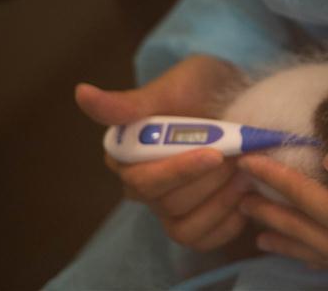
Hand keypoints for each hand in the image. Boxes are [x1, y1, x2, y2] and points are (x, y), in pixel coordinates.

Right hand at [76, 54, 253, 250]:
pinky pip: (203, 241)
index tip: (215, 154)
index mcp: (127, 155)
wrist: (242, 100)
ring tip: (245, 173)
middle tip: (241, 156)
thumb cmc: (204, 88)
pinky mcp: (194, 221)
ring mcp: (167, 207)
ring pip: (185, 227)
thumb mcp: (175, 86)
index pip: (143, 179)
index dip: (179, 171)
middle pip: (168, 204)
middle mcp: (141, 185)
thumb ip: (131, 102)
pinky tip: (245, 197)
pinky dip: (228, 224)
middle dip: (210, 180)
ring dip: (222, 202)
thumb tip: (81, 92)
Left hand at [236, 144, 327, 290]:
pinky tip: (304, 255)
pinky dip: (308, 257)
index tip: (249, 160)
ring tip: (256, 232)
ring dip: (282, 240)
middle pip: (300, 231)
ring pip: (312, 255)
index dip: (274, 178)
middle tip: (239, 196)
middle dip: (267, 212)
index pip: (304, 197)